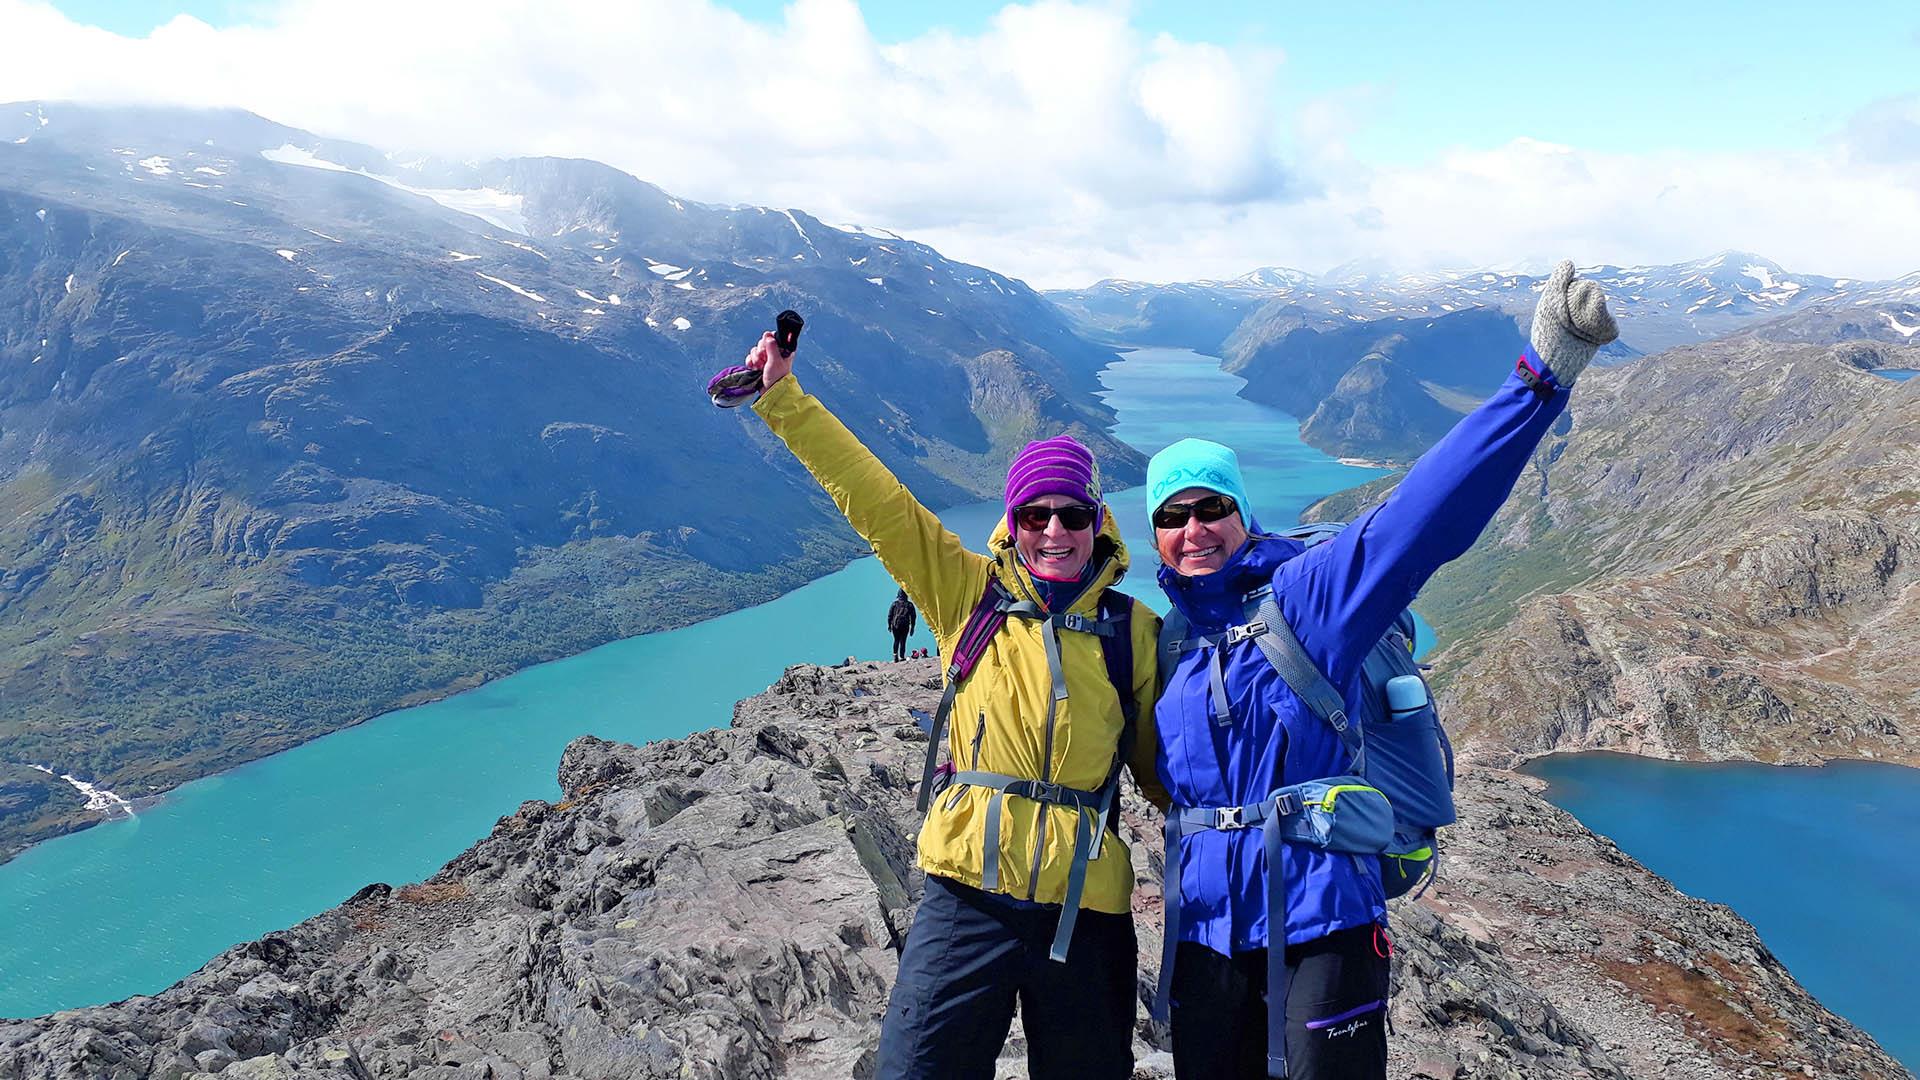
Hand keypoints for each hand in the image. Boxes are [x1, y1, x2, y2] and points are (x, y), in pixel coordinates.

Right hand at [745, 330, 792, 388]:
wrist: (771, 392)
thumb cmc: (778, 378)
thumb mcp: (776, 360)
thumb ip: (772, 347)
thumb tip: (768, 335)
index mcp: (782, 350)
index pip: (773, 337)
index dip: (767, 341)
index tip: (766, 347)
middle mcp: (774, 353)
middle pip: (762, 343)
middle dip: (760, 351)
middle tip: (764, 359)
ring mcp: (766, 359)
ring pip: (755, 350)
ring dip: (756, 358)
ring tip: (760, 366)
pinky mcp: (758, 364)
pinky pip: (750, 358)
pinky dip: (751, 362)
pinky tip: (754, 368)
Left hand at [1530, 260, 1618, 385]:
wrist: (1555, 359)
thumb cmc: (1549, 330)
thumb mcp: (1550, 301)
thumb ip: (1558, 280)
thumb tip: (1569, 262)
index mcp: (1571, 296)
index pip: (1583, 284)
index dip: (1571, 293)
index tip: (1560, 305)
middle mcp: (1583, 305)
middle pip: (1595, 292)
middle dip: (1580, 305)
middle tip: (1568, 321)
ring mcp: (1594, 318)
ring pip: (1603, 306)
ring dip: (1591, 318)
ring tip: (1578, 330)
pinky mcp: (1604, 331)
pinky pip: (1611, 323)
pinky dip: (1602, 329)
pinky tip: (1591, 336)